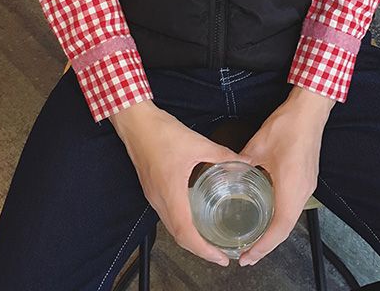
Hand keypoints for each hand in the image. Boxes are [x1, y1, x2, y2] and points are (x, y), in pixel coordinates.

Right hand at [109, 101, 242, 266]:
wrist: (136, 122)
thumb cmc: (161, 133)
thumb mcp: (197, 143)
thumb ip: (222, 155)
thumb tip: (243, 163)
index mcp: (171, 193)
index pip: (186, 234)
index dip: (204, 251)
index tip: (221, 258)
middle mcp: (160, 200)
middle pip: (179, 237)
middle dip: (200, 250)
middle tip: (219, 254)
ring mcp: (153, 195)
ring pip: (172, 227)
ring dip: (190, 238)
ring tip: (209, 240)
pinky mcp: (151, 188)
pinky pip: (167, 214)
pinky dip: (182, 223)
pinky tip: (193, 216)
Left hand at [234, 87, 334, 266]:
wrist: (309, 111)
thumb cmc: (287, 126)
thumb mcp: (257, 146)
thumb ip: (241, 164)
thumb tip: (228, 173)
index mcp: (290, 188)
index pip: (278, 229)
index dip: (263, 247)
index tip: (247, 257)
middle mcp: (302, 192)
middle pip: (286, 228)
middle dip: (267, 245)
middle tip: (248, 254)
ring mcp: (308, 186)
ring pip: (291, 217)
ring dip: (275, 231)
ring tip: (256, 239)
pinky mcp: (308, 178)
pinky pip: (294, 205)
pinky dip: (281, 216)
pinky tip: (269, 214)